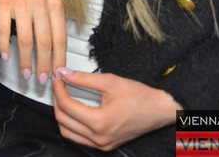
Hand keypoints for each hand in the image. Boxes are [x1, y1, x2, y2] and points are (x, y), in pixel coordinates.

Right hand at [0, 0, 66, 84]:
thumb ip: (53, 17)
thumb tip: (56, 48)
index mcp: (55, 3)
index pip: (60, 37)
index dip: (60, 59)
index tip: (59, 75)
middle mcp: (39, 4)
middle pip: (44, 42)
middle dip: (44, 65)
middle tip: (42, 81)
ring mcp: (20, 3)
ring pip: (25, 38)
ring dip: (25, 60)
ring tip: (25, 74)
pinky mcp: (2, 2)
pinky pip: (4, 29)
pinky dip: (4, 45)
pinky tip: (5, 56)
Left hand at [52, 69, 180, 150]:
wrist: (161, 111)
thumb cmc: (142, 98)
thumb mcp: (110, 82)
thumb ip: (83, 78)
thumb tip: (65, 73)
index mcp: (100, 122)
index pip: (66, 106)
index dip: (58, 90)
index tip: (58, 79)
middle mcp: (99, 138)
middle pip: (63, 120)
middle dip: (57, 101)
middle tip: (59, 86)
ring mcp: (102, 144)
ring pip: (68, 132)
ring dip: (62, 115)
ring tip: (63, 97)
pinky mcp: (105, 145)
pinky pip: (79, 138)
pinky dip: (71, 125)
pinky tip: (74, 111)